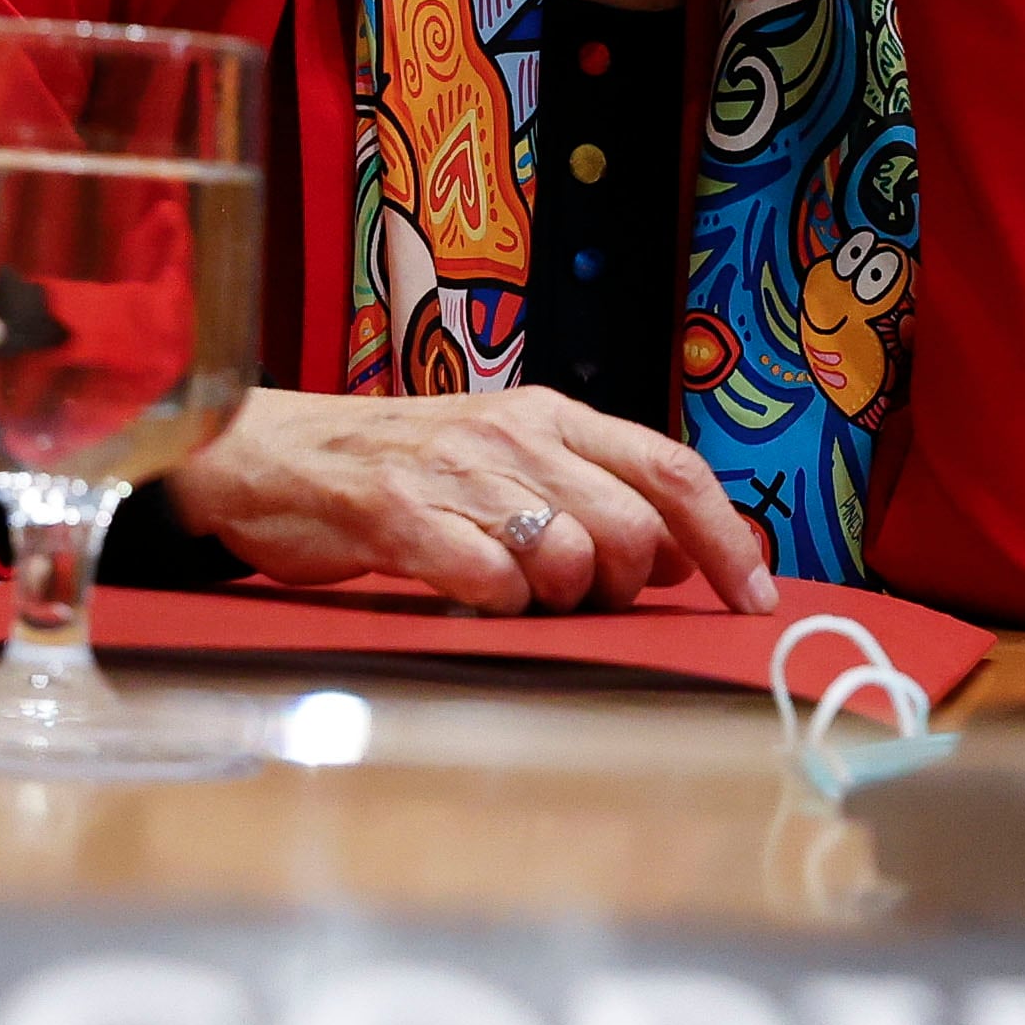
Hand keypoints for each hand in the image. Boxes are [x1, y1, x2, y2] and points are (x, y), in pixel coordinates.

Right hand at [162, 386, 776, 615]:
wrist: (270, 454)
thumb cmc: (399, 469)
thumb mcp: (508, 461)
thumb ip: (592, 495)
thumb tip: (681, 554)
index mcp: (553, 417)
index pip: (673, 470)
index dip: (726, 538)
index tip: (754, 597)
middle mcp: (516, 435)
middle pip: (631, 528)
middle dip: (624, 587)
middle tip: (579, 599)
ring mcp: (456, 471)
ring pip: (568, 557)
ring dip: (557, 601)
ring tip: (511, 591)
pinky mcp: (396, 512)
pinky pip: (488, 580)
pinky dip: (496, 607)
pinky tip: (470, 598)